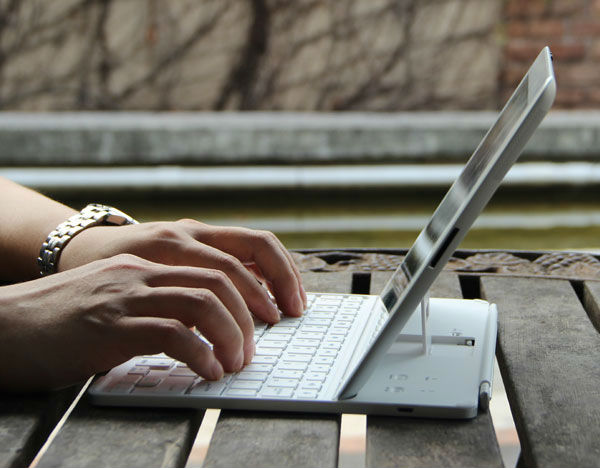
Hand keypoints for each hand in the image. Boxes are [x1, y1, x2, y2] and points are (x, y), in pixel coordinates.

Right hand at [0, 254, 262, 390]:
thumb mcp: (119, 294)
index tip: (276, 310)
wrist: (5, 325)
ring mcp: (127, 295)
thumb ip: (160, 298)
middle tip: (260, 344)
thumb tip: (208, 322)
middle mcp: (144, 270)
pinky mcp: (110, 327)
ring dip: (232, 335)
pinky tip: (209, 371)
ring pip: (203, 302)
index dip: (257, 283)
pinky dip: (201, 354)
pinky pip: (172, 334)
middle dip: (253, 310)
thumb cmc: (64, 319)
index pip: (221, 259)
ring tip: (238, 362)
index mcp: (151, 261)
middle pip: (221, 277)